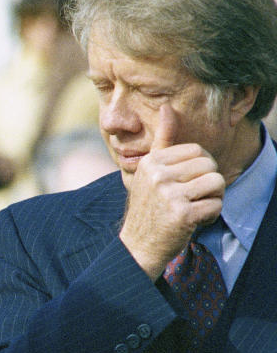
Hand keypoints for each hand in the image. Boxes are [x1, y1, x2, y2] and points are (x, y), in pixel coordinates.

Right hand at [119, 104, 224, 279]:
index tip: (188, 183)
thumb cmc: (148, 207)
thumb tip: (168, 107)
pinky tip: (193, 222)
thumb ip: (162, 141)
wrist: (137, 245)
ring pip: (216, 183)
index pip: (196, 150)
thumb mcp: (150, 171)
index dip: (201, 167)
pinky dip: (210, 216)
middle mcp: (157, 175)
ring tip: (196, 207)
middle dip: (209, 183)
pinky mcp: (181, 214)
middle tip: (194, 197)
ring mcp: (169, 194)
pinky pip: (215, 205)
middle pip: (209, 165)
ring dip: (213, 199)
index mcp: (151, 162)